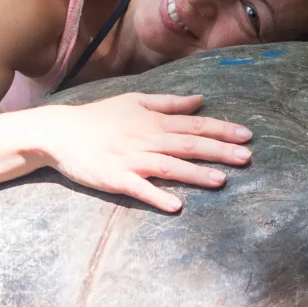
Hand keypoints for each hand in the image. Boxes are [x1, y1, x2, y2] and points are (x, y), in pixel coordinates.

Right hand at [37, 92, 251, 212]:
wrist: (60, 132)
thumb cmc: (99, 117)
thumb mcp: (134, 101)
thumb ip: (168, 103)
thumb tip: (200, 100)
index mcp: (153, 122)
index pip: (194, 125)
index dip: (222, 130)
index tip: (247, 135)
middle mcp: (147, 139)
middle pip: (188, 145)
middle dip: (219, 151)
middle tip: (247, 158)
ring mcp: (132, 160)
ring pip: (169, 166)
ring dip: (196, 173)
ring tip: (221, 181)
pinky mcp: (116, 179)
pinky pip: (140, 189)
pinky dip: (157, 196)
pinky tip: (176, 206)